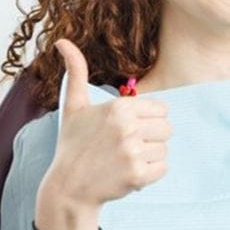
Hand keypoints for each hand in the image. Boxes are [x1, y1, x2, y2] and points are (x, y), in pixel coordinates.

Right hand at [40, 38, 171, 208]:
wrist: (67, 188)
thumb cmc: (73, 143)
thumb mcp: (74, 105)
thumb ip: (76, 71)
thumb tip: (62, 40)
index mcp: (119, 107)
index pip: (161, 108)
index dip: (147, 119)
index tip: (128, 128)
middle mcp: (128, 127)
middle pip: (166, 128)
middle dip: (151, 137)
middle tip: (128, 145)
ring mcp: (133, 152)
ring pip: (164, 148)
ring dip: (149, 156)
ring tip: (126, 158)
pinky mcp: (137, 176)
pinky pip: (162, 169)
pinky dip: (150, 173)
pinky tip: (129, 172)